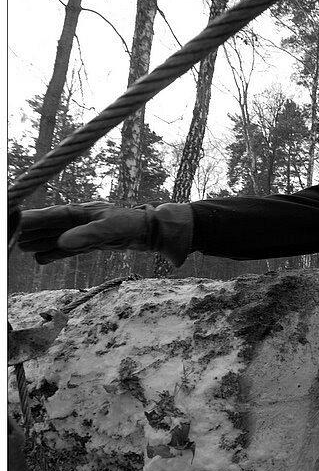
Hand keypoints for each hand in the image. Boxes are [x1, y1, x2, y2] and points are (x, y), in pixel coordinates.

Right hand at [18, 201, 192, 265]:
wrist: (152, 231)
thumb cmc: (133, 224)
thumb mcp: (112, 229)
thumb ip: (88, 235)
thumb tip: (62, 243)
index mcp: (78, 212)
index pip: (46, 216)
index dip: (28, 220)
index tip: (12, 220)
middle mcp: (77, 221)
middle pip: (45, 227)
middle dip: (26, 231)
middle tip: (9, 239)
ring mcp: (83, 232)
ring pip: (53, 238)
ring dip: (37, 243)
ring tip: (17, 247)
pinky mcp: (90, 243)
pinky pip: (66, 249)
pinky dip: (53, 253)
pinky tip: (41, 258)